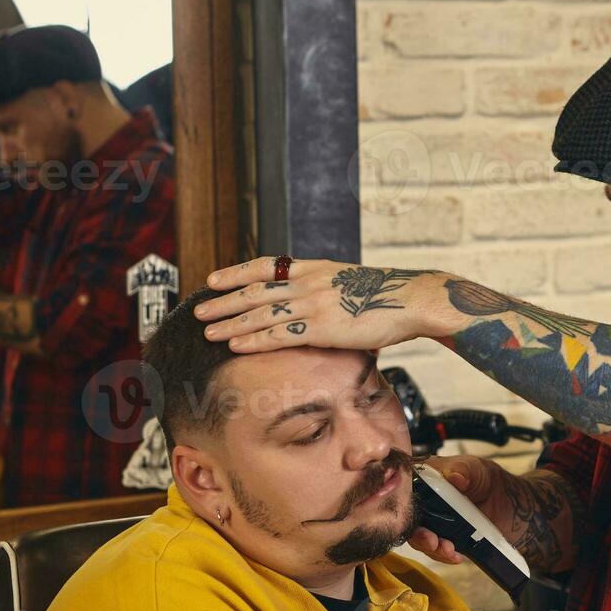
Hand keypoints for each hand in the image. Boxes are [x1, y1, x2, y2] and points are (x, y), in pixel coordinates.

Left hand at [195, 256, 463, 353]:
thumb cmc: (387, 298)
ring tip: (207, 331)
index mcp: (314, 268)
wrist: (411, 300)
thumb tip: (314, 307)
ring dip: (231, 322)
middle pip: (255, 290)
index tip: (213, 280)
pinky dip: (254, 339)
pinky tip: (235, 344)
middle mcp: (308, 282)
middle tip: (198, 309)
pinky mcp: (322, 327)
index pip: (265, 267)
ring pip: (261, 313)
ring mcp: (314, 304)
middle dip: (223, 301)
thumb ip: (326, 292)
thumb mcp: (349, 285)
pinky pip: (280, 334)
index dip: (236, 273)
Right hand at [406, 454, 508, 564]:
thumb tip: (454, 476)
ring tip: (447, 550)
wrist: (513, 505)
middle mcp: (424, 500)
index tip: (413, 515)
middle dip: (418, 533)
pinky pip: (437, 549)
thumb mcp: (478, 470)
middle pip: (409, 519)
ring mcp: (433, 521)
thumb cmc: (490, 480)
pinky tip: (456, 556)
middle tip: (431, 541)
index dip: (404, 504)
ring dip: (431, 547)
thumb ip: (465, 470)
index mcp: (426, 477)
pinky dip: (444, 555)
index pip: (404, 490)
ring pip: (420, 537)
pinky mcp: (444, 538)